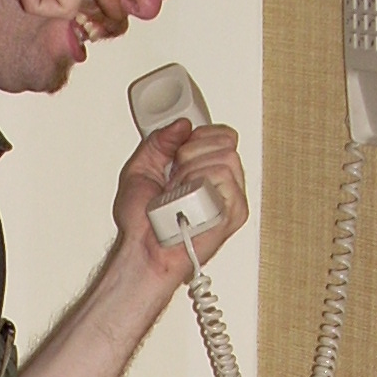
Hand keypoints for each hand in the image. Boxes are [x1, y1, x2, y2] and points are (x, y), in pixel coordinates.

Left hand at [116, 116, 249, 272]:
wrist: (142, 251)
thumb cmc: (141, 223)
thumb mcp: (141, 167)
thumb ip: (159, 141)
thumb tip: (182, 125)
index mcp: (206, 169)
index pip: (222, 134)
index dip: (197, 137)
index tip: (176, 157)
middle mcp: (222, 182)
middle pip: (226, 141)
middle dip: (191, 153)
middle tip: (174, 179)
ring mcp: (231, 198)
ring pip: (226, 158)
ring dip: (192, 173)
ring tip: (179, 195)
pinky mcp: (235, 213)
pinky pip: (225, 179)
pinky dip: (199, 186)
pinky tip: (188, 203)